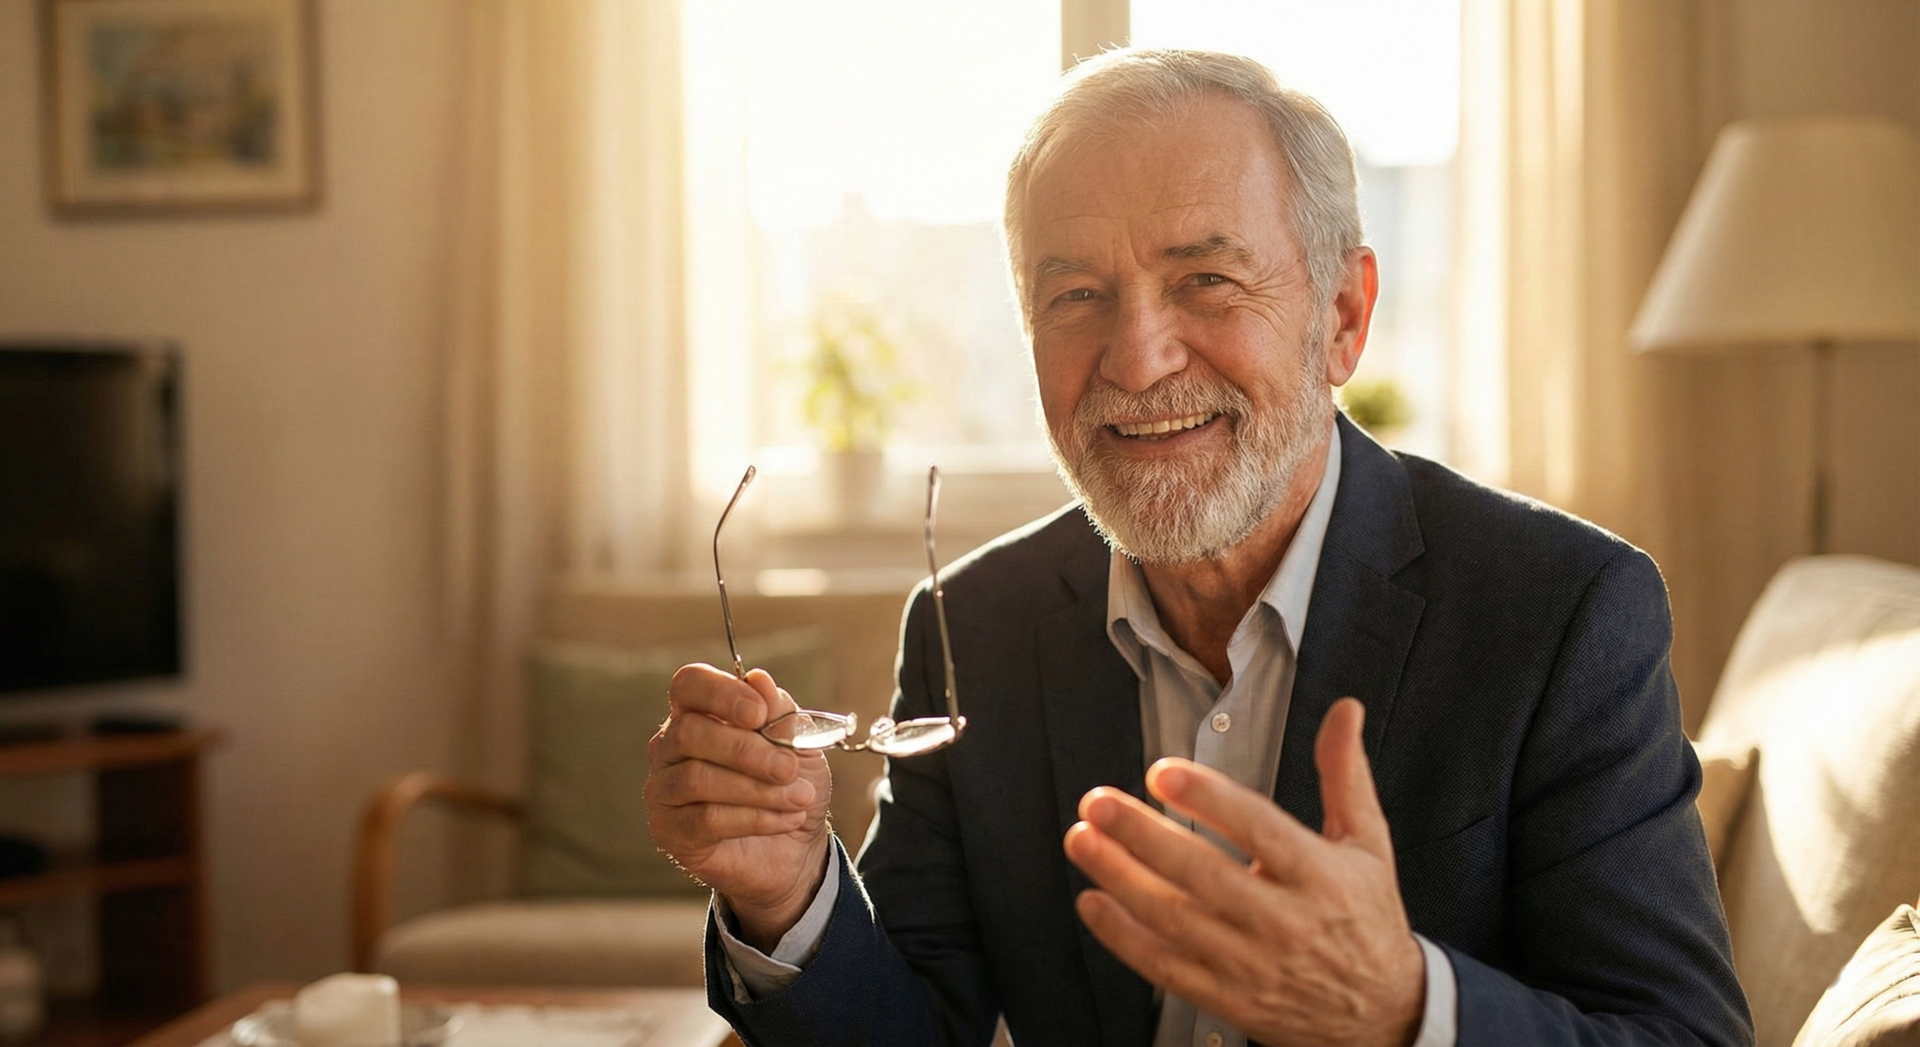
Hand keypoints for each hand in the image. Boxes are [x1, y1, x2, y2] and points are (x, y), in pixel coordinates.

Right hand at [645, 663, 832, 950]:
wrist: (797, 846)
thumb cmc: (790, 784)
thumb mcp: (800, 742)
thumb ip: (779, 711)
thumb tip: (759, 680)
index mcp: (699, 712)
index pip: (689, 684)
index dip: (721, 693)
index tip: (759, 714)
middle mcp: (670, 746)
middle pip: (689, 732)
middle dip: (747, 750)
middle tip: (789, 769)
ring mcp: (664, 789)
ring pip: (697, 778)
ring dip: (757, 789)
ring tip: (799, 799)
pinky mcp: (669, 830)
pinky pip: (706, 819)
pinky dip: (754, 818)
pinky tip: (785, 819)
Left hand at [1063, 698, 1424, 1046]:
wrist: (1382, 1010)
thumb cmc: (1366, 917)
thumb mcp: (1368, 842)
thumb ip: (1344, 774)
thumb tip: (1344, 710)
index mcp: (1320, 876)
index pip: (1258, 830)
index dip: (1209, 799)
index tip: (1163, 773)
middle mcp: (1284, 922)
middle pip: (1203, 875)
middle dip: (1142, 836)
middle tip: (1099, 803)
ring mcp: (1253, 964)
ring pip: (1175, 920)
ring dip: (1120, 878)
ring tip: (1083, 840)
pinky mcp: (1229, 998)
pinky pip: (1166, 968)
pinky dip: (1123, 937)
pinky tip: (1093, 902)